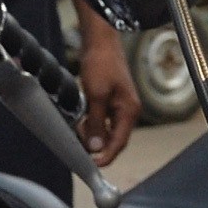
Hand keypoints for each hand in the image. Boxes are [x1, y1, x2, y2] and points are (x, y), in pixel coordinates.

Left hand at [73, 20, 138, 165]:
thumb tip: (96, 147)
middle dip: (98, 146)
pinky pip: (102, 120)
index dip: (106, 156)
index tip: (92, 165)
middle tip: (80, 150)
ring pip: (106, 130)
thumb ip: (97, 123)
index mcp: (129, 111)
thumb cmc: (101, 65)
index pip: (120, 142)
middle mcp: (128, 111)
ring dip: (93, 135)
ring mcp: (120, 107)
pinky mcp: (110, 101)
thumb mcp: (96, 95)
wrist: (101, 42)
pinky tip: (80, 123)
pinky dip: (92, 125)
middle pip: (114, 139)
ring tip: (78, 133)